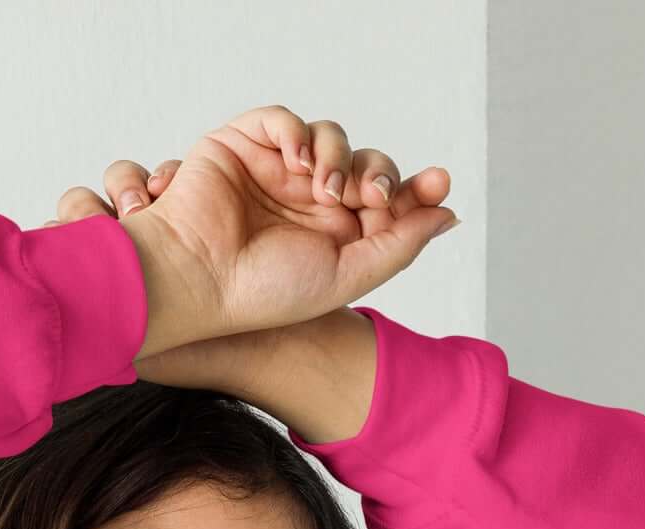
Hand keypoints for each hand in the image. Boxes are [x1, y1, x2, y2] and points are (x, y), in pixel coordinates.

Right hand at [39, 105, 458, 361]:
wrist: (197, 282)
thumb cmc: (261, 293)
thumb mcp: (346, 277)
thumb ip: (398, 246)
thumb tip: (447, 214)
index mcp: (331, 236)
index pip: (383, 200)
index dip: (413, 190)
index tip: (438, 185)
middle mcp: (305, 202)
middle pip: (364, 164)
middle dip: (378, 174)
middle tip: (371, 198)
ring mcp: (274, 172)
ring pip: (329, 138)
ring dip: (338, 156)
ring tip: (326, 189)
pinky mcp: (242, 146)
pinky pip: (282, 119)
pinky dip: (297, 131)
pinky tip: (298, 161)